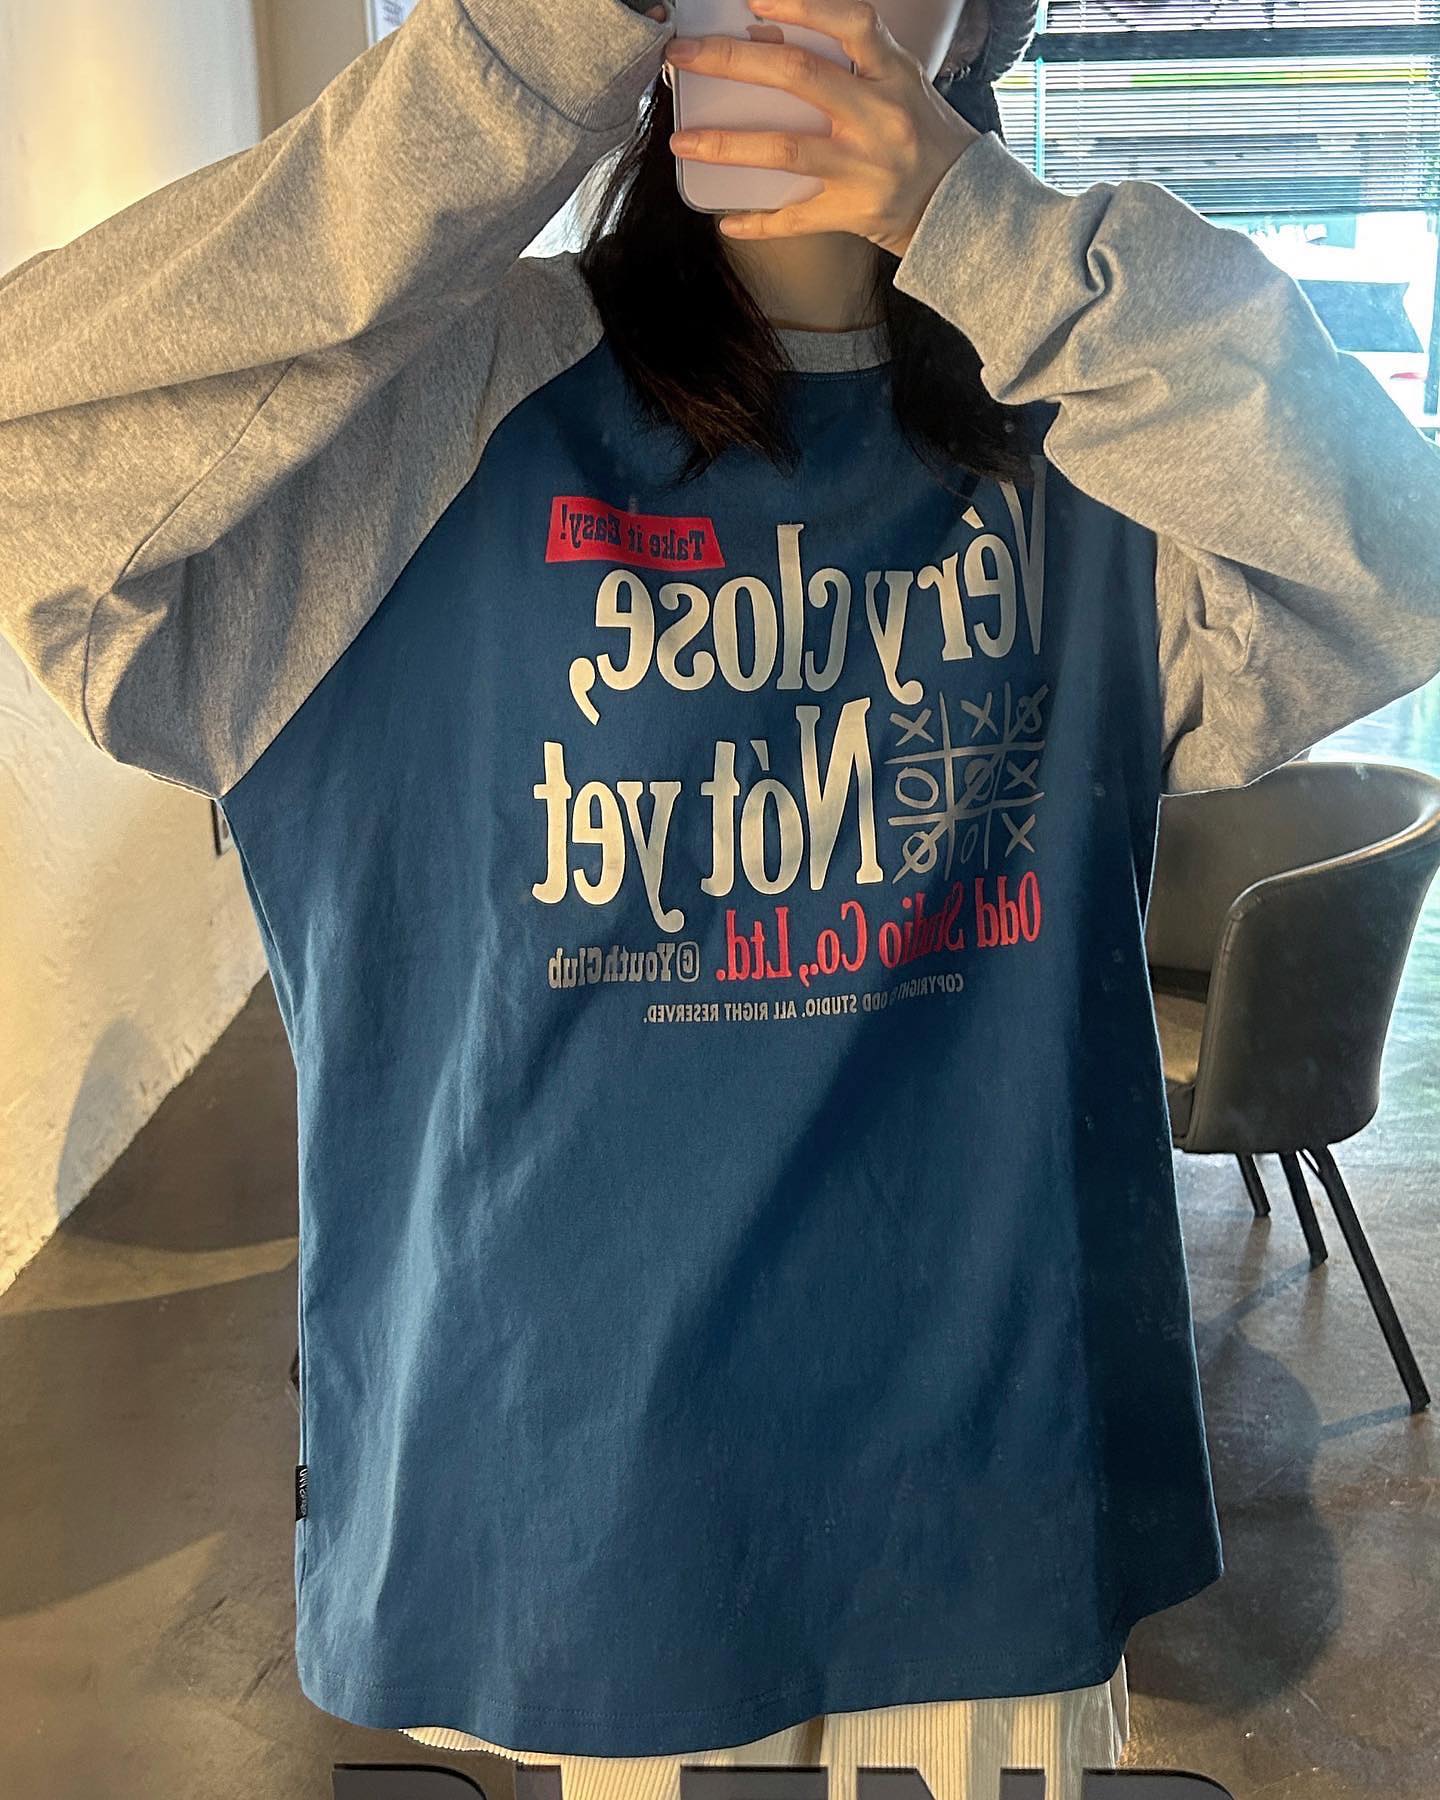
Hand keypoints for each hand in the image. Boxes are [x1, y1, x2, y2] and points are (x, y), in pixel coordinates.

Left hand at [662, 0, 981, 257]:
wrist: (963, 205)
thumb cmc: (921, 135)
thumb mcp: (897, 85)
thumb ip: (847, 64)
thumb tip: (767, 42)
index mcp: (891, 73)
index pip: (850, 23)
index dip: (802, 7)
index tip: (753, 0)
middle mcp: (878, 115)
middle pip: (797, 76)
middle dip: (731, 61)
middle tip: (683, 55)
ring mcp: (864, 167)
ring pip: (785, 148)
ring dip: (726, 146)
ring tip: (682, 144)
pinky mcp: (855, 212)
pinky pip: (797, 218)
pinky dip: (759, 222)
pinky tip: (727, 222)